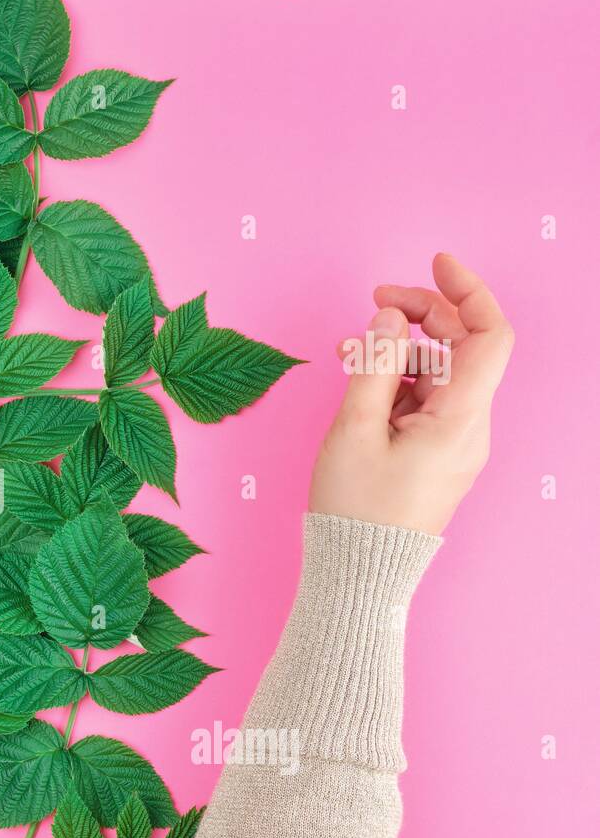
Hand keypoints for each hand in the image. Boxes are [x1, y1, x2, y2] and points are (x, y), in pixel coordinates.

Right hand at [309, 253, 513, 535]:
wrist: (359, 575)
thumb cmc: (355, 509)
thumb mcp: (353, 429)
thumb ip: (373, 364)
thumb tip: (388, 318)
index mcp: (459, 419)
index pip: (489, 334)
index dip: (467, 290)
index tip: (435, 262)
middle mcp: (469, 428)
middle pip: (462, 347)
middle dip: (422, 314)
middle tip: (374, 301)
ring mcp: (455, 443)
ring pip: (438, 373)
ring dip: (398, 351)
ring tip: (347, 353)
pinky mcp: (436, 455)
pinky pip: (424, 402)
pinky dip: (395, 382)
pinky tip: (358, 382)